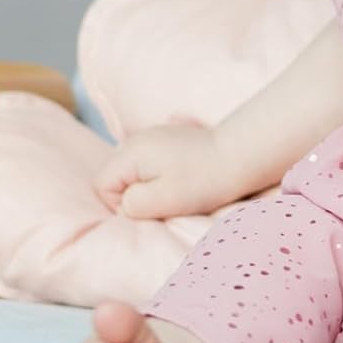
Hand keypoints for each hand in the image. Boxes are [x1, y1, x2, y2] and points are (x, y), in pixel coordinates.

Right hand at [93, 121, 233, 219]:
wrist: (240, 156)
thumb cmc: (203, 181)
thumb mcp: (161, 201)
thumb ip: (131, 204)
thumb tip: (124, 203)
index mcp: (131, 152)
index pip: (102, 184)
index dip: (120, 204)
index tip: (151, 207)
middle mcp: (138, 138)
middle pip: (117, 176)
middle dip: (134, 193)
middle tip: (165, 200)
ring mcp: (155, 135)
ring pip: (135, 170)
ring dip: (150, 184)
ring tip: (177, 188)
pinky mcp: (172, 138)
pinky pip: (153, 161)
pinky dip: (163, 172)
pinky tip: (182, 174)